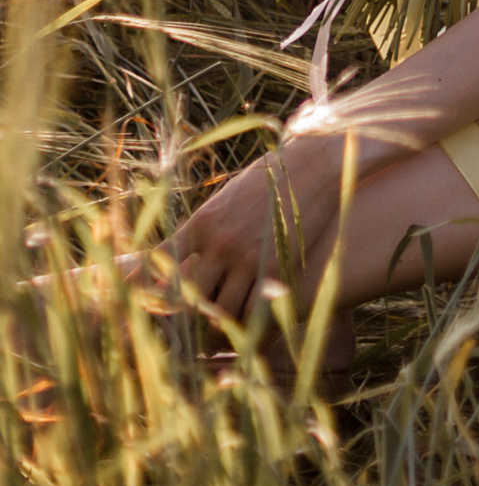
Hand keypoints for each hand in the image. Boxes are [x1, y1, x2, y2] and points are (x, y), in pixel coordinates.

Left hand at [169, 122, 359, 325]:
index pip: (163, 266)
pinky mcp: (278, 267)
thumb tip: (177, 261)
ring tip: (225, 320)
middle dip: (190, 310)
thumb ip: (203, 232)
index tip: (159, 299)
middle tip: (196, 318)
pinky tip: (252, 318)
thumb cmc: (269, 179)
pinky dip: (249, 321)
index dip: (156, 288)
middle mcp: (220, 242)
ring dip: (221, 319)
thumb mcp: (227, 199)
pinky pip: (254, 312)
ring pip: (221, 311)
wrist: (315, 164)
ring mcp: (249, 257)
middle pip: (189, 297)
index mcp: (202, 223)